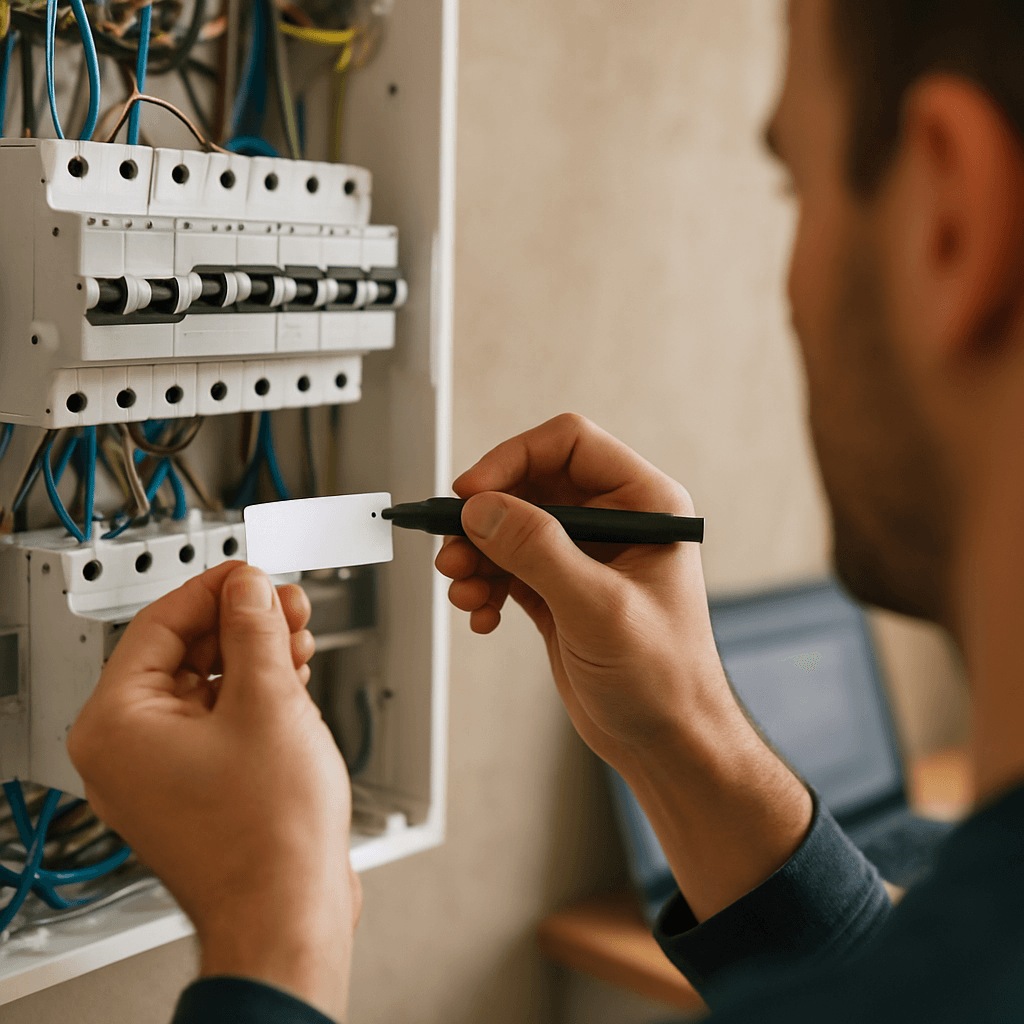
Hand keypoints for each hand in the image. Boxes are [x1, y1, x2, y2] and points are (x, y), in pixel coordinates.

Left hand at [68, 562, 360, 1021]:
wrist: (290, 912)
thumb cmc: (267, 836)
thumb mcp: (268, 700)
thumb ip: (255, 628)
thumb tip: (249, 587)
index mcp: (117, 723)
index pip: (159, 622)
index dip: (216, 587)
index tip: (254, 572)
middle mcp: (127, 748)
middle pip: (185, 651)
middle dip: (244, 622)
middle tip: (287, 605)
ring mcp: (161, 771)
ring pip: (207, 683)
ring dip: (256, 655)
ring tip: (300, 639)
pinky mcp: (196, 786)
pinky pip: (218, 719)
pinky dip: (256, 694)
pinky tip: (293, 678)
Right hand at [436, 413, 730, 766]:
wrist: (665, 742)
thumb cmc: (665, 678)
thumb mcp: (599, 608)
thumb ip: (539, 552)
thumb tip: (484, 510)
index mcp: (645, 504)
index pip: (569, 444)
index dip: (514, 459)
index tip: (473, 492)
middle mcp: (614, 522)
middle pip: (530, 484)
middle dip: (485, 516)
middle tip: (454, 547)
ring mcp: (583, 556)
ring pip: (510, 526)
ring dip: (476, 554)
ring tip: (463, 588)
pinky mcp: (558, 589)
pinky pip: (506, 566)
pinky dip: (485, 585)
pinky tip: (482, 614)